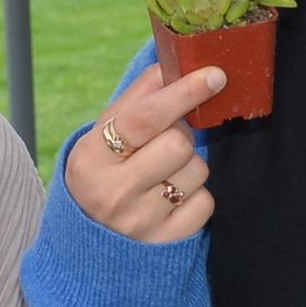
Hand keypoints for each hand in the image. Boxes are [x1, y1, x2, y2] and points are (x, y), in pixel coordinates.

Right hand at [65, 63, 225, 243]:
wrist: (92, 239)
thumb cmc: (105, 171)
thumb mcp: (106, 134)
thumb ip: (139, 97)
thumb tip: (176, 63)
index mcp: (91, 158)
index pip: (143, 118)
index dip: (183, 92)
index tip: (214, 75)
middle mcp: (112, 193)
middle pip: (177, 144)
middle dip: (181, 135)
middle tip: (166, 141)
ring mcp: (139, 222)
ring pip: (197, 172)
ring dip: (191, 165)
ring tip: (167, 173)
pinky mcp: (165, 244)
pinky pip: (205, 204)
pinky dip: (197, 196)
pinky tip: (174, 199)